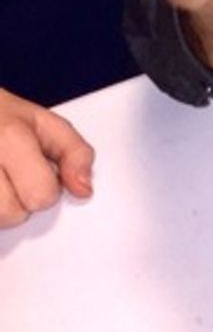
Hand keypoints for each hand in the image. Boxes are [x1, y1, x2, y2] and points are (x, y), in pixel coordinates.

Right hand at [0, 92, 93, 228]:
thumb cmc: (0, 117)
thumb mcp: (45, 122)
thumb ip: (75, 153)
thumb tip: (84, 190)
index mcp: (9, 138)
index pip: (41, 194)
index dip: (47, 187)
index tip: (39, 172)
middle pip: (12, 214)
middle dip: (19, 201)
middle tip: (13, 177)